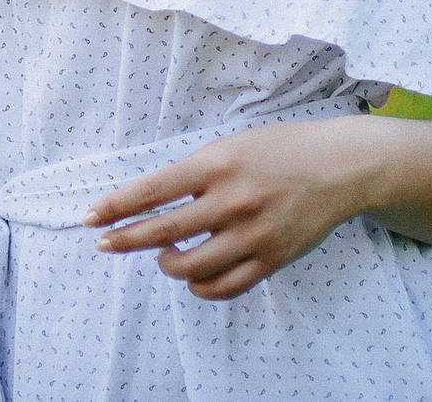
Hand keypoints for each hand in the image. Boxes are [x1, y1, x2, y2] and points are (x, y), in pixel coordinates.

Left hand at [85, 116, 384, 300]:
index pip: (153, 190)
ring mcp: (253, 233)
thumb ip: (196, 174)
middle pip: (162, 232)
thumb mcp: (234, 145)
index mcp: (218, 163)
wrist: (341, 167)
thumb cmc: (281, 150)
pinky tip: (193, 276)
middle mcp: (233, 199)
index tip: (91, 218)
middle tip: (105, 243)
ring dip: (166, 265)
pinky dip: (199, 287)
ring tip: (164, 255)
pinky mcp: (271, 258)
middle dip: (124, 240)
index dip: (116, 207)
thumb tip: (151, 204)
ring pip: (189, 268)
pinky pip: (223, 287)